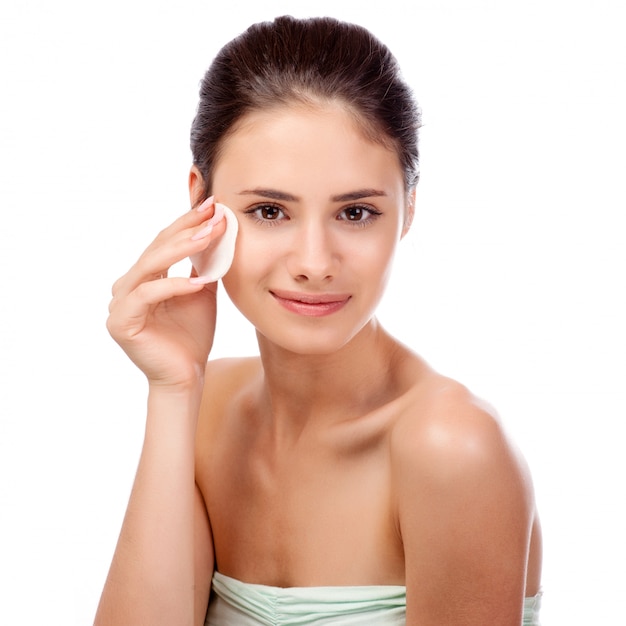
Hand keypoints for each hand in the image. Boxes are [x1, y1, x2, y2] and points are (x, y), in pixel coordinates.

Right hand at [106, 197, 225, 388]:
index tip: (213, 206)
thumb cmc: (192, 336)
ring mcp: (119, 303)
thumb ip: (202, 265)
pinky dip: (174, 286)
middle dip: (187, 229)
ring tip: (209, 236)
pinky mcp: (121, 322)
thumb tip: (215, 230)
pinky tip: (199, 282)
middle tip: (213, 213)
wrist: (187, 375)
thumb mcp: (201, 292)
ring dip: (181, 249)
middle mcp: (127, 286)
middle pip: (156, 248)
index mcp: (143, 278)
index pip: (164, 242)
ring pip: (149, 266)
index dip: (187, 223)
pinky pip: (148, 295)